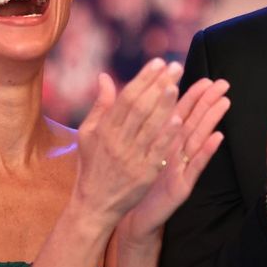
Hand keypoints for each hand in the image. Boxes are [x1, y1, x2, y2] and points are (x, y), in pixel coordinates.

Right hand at [73, 59, 184, 225]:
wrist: (94, 204)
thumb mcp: (88, 134)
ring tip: (176, 85)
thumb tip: (104, 76)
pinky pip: (157, 152)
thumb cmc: (93, 165)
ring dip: (164, 105)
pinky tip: (178, 120)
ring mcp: (131, 158)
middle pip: (139, 108)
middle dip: (157, 85)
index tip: (158, 62)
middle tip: (175, 67)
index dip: (143, 78)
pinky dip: (167, 136)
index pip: (126, 98)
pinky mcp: (143, 175)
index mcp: (104, 129)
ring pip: (148, 127)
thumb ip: (100, 105)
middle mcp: (116, 141)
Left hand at [120, 77, 230, 243]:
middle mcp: (176, 152)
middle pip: (194, 122)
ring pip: (198, 139)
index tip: (205, 78)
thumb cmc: (136, 182)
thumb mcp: (138, 151)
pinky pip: (196, 166)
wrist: (133, 215)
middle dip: (208, 102)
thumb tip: (141, 100)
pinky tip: (218, 138)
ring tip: (224, 102)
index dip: (192, 95)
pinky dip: (207, 152)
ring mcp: (182, 168)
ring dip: (212, 120)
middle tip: (223, 83)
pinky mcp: (183, 185)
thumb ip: (141, 126)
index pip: (180, 113)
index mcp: (164, 141)